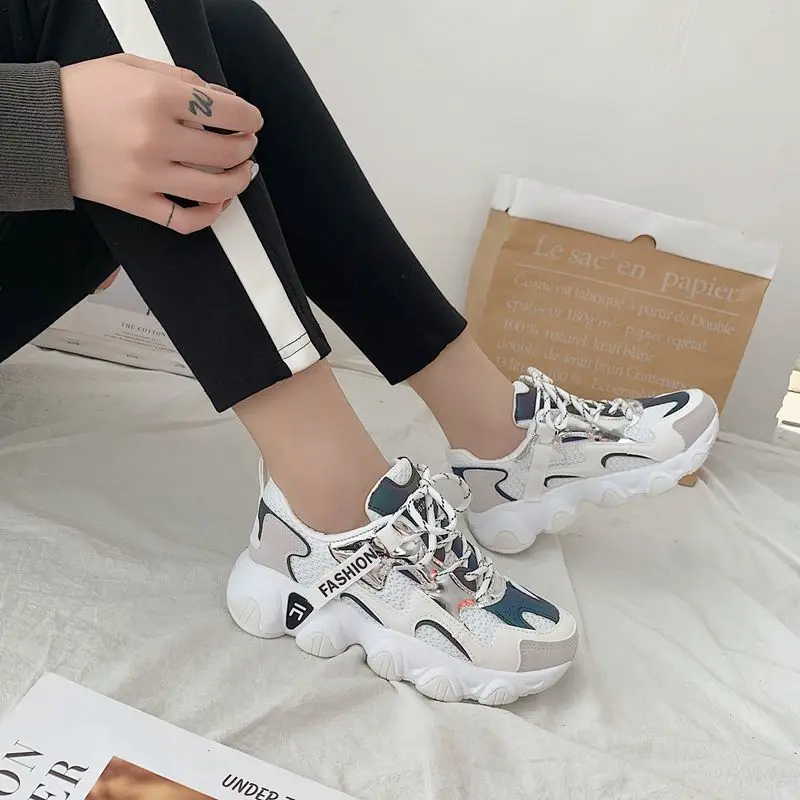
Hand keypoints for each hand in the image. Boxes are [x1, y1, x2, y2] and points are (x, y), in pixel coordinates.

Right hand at [60, 54, 262, 233]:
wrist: (37, 127)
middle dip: (246, 147)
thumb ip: (181, 79)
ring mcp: (147, 176)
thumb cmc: (85, 92)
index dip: (250, 117)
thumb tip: (223, 98)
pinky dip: (209, 216)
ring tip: (242, 172)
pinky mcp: (136, 203)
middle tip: (246, 144)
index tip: (253, 121)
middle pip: (227, 152)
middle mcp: (155, 138)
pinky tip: (217, 203)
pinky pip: (184, 221)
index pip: (226, 110)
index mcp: (157, 97)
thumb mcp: (131, 67)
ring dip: (239, 181)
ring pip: (215, 189)